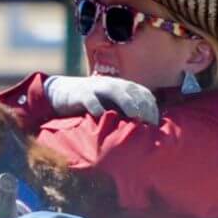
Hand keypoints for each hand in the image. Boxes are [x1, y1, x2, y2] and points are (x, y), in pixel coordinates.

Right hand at [43, 75, 158, 125]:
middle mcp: (112, 84)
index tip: (156, 125)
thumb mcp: (112, 106)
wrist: (62, 93)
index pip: (144, 94)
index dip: (152, 108)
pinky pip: (89, 98)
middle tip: (148, 124)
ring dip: (126, 102)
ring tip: (134, 116)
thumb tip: (148, 132)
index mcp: (123, 87)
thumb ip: (128, 114)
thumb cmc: (93, 104)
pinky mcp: (80, 94)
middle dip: (143, 106)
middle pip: (132, 91)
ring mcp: (96, 88)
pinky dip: (95, 106)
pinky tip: (100, 115)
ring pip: (113, 90)